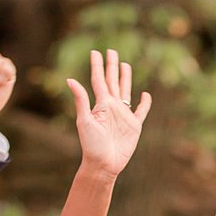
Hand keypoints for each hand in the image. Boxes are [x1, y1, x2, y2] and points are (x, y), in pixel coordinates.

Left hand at [69, 48, 151, 181]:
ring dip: (125, 78)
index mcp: (101, 104)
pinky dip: (144, 103)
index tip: (95, 52)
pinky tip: (145, 94)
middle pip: (113, 81)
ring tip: (125, 65)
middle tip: (111, 51)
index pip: (98, 80)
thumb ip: (81, 100)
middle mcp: (112, 107)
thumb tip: (70, 79)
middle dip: (112, 66)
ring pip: (125, 91)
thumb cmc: (91, 145)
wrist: (103, 164)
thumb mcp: (84, 121)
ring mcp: (123, 115)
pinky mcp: (134, 126)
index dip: (97, 66)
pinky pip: (141, 111)